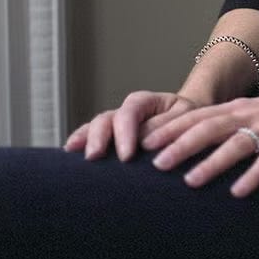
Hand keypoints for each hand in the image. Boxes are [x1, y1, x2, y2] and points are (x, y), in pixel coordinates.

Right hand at [64, 91, 202, 161]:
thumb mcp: (186, 118)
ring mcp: (116, 125)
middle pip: (107, 118)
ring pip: (95, 126)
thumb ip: (166, 126)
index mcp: (147, 102)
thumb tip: (145, 142)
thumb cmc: (189, 121)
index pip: (130, 113)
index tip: (127, 156)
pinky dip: (80, 142)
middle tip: (95, 156)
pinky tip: (69, 153)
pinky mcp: (110, 139)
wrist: (189, 124)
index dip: (126, 133)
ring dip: (84, 139)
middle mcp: (127, 111)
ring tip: (74, 153)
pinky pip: (90, 137)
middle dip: (98, 136)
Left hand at [143, 88, 258, 197]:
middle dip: (181, 144)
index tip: (143, 141)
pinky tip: (239, 192)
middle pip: (211, 127)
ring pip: (236, 143)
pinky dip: (253, 176)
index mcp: (240, 108)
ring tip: (190, 181)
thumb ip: (231, 124)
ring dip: (211, 162)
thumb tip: (197, 142)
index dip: (170, 127)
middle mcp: (252, 114)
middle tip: (155, 162)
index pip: (198, 115)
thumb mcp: (258, 114)